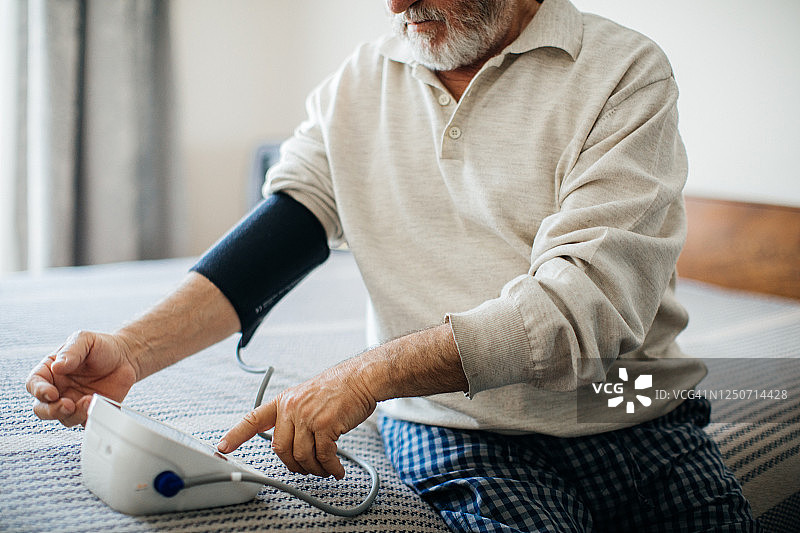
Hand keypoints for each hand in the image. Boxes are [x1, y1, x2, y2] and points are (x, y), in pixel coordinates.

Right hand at [26, 330, 139, 426]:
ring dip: (75, 414)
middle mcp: (58, 389)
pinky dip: (90, 418)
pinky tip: (99, 405)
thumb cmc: (101, 347)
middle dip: (52, 411)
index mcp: (50, 371)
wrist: (125, 357)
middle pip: (42, 408)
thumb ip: (71, 351)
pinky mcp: (89, 411)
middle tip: (68, 405)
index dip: (39, 391)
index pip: (34, 384)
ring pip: (64, 418)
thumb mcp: (84, 340)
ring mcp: (73, 402)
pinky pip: (86, 422)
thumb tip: (57, 367)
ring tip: (90, 400)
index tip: (52, 393)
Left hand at [218, 360, 376, 479]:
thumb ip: (295, 416)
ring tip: (326, 469)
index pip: (254, 418)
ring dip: (314, 469)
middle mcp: (292, 407)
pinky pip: (323, 456)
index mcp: (285, 401)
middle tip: (308, 469)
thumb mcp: (308, 396)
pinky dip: (330, 467)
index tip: (222, 447)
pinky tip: (336, 469)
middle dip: (294, 465)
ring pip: (301, 456)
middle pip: (280, 449)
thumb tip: (290, 444)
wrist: (362, 377)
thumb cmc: (340, 388)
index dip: (236, 434)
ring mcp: (307, 416)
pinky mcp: (325, 424)